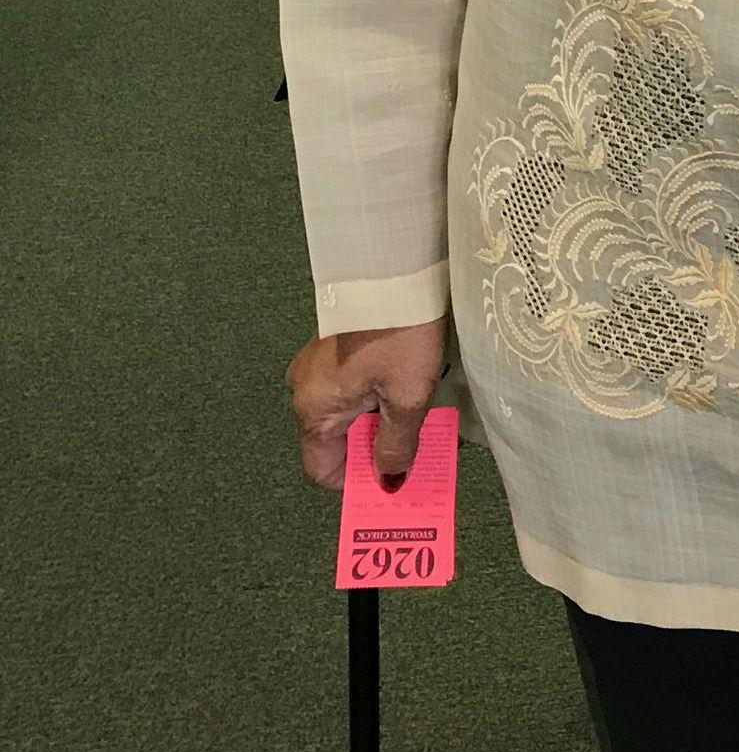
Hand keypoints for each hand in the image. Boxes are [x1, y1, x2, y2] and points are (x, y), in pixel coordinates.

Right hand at [286, 319, 446, 491]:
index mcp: (314, 408)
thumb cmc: (400, 336)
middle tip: (417, 445)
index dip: (356, 481)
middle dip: (375, 447)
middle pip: (336, 439)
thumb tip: (387, 483)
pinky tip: (408, 384)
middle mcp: (304, 388)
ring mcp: (315, 364)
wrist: (397, 267)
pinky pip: (351, 385)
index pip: (321, 469)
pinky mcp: (332, 343)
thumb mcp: (407, 398)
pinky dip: (377, 393)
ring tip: (420, 414)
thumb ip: (396, 446)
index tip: (392, 475)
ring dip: (380, 418)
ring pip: (347, 410)